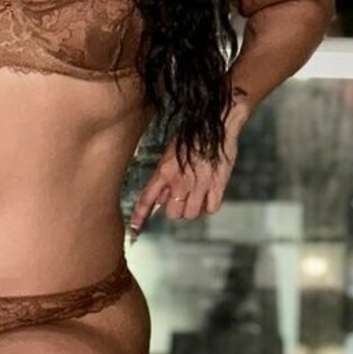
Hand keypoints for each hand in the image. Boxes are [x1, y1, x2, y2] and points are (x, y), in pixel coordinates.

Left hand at [127, 114, 243, 239]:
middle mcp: (179, 182)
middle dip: (176, 208)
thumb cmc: (193, 133)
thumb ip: (164, 176)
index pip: (147, 199)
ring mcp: (199, 185)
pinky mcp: (217, 185)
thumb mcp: (170, 152)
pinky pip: (211, 208)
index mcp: (164, 171)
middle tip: (182, 197)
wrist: (216, 123)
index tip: (134, 230)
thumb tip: (159, 198)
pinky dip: (210, 205)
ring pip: (191, 214)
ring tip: (197, 194)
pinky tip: (210, 194)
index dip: (139, 217)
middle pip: (172, 213)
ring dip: (193, 208)